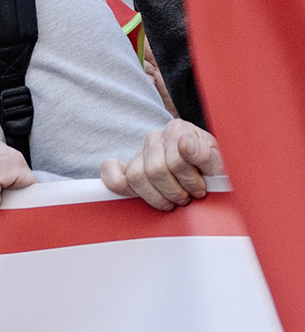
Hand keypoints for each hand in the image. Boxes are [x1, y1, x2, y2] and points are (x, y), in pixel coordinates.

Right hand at [102, 119, 222, 210]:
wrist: (204, 172)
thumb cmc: (212, 167)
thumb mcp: (220, 161)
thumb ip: (207, 154)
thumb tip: (185, 144)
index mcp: (178, 130)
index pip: (176, 161)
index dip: (191, 181)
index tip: (201, 190)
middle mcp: (154, 137)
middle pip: (155, 171)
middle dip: (175, 191)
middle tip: (188, 198)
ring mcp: (138, 152)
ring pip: (136, 177)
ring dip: (156, 196)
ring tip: (172, 201)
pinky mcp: (124, 167)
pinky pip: (110, 174)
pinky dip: (121, 186)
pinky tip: (140, 195)